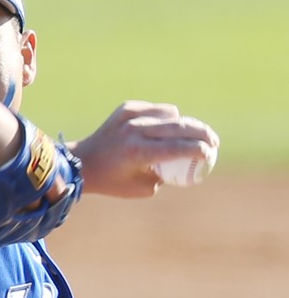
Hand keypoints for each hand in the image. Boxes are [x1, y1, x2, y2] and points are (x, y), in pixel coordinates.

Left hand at [70, 101, 219, 197]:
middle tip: (214, 142)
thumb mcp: (141, 189)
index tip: (211, 154)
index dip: (200, 150)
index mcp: (138, 153)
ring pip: (170, 113)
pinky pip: (156, 110)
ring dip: (182, 124)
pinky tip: (164, 130)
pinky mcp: (127, 108)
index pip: (178, 147)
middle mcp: (136, 130)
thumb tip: (185, 163)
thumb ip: (165, 175)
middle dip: (202, 133)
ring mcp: (131, 116)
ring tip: (187, 137)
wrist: (83, 162)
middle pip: (180, 126)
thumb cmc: (113, 181)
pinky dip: (165, 118)